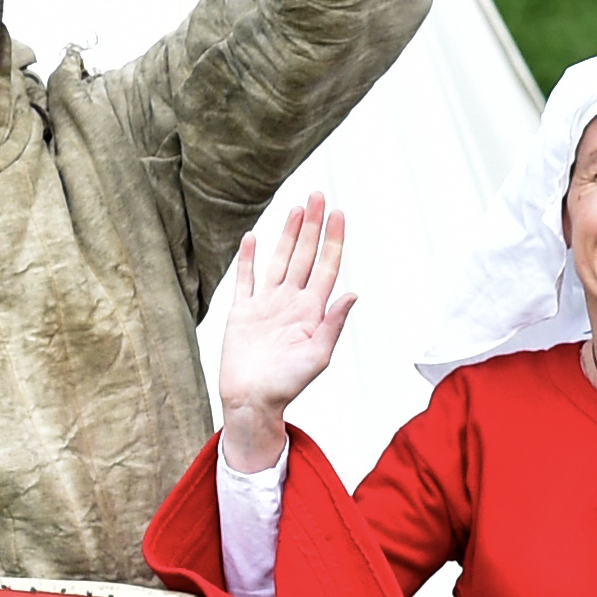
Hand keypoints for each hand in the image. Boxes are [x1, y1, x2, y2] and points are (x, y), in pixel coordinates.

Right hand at [218, 194, 353, 470]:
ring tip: (296, 209)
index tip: (339, 214)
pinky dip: (248, 258)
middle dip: (312, 226)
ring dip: (287, 235)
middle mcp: (291, 302)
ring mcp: (267, 304)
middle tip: (318, 195)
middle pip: (305, 255)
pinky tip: (253, 237)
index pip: (326, 266)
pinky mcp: (242, 312)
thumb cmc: (288, 384)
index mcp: (311, 310)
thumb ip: (333, 323)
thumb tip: (353, 294)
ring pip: (279, 260)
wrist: (252, 400)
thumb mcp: (318, 355)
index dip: (333, 240)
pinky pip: (246, 279)